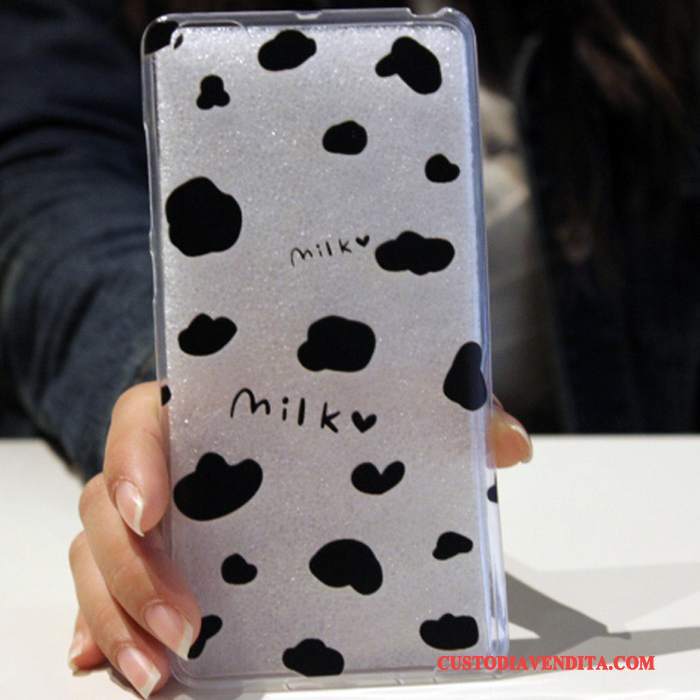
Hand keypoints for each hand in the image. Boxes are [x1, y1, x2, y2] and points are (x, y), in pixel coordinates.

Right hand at [67, 382, 530, 696]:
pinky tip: (109, 668)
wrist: (306, 433)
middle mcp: (167, 462)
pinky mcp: (148, 559)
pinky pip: (99, 591)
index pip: (142, 417)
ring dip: (116, 618)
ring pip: (95, 557)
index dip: (136, 456)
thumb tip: (507, 442)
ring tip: (159, 675)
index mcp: (208, 413)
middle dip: (130, 571)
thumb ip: (444, 413)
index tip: (159, 509)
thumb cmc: (338, 413)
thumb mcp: (392, 406)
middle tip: (186, 627)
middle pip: (108, 503)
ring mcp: (149, 514)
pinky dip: (101, 630)